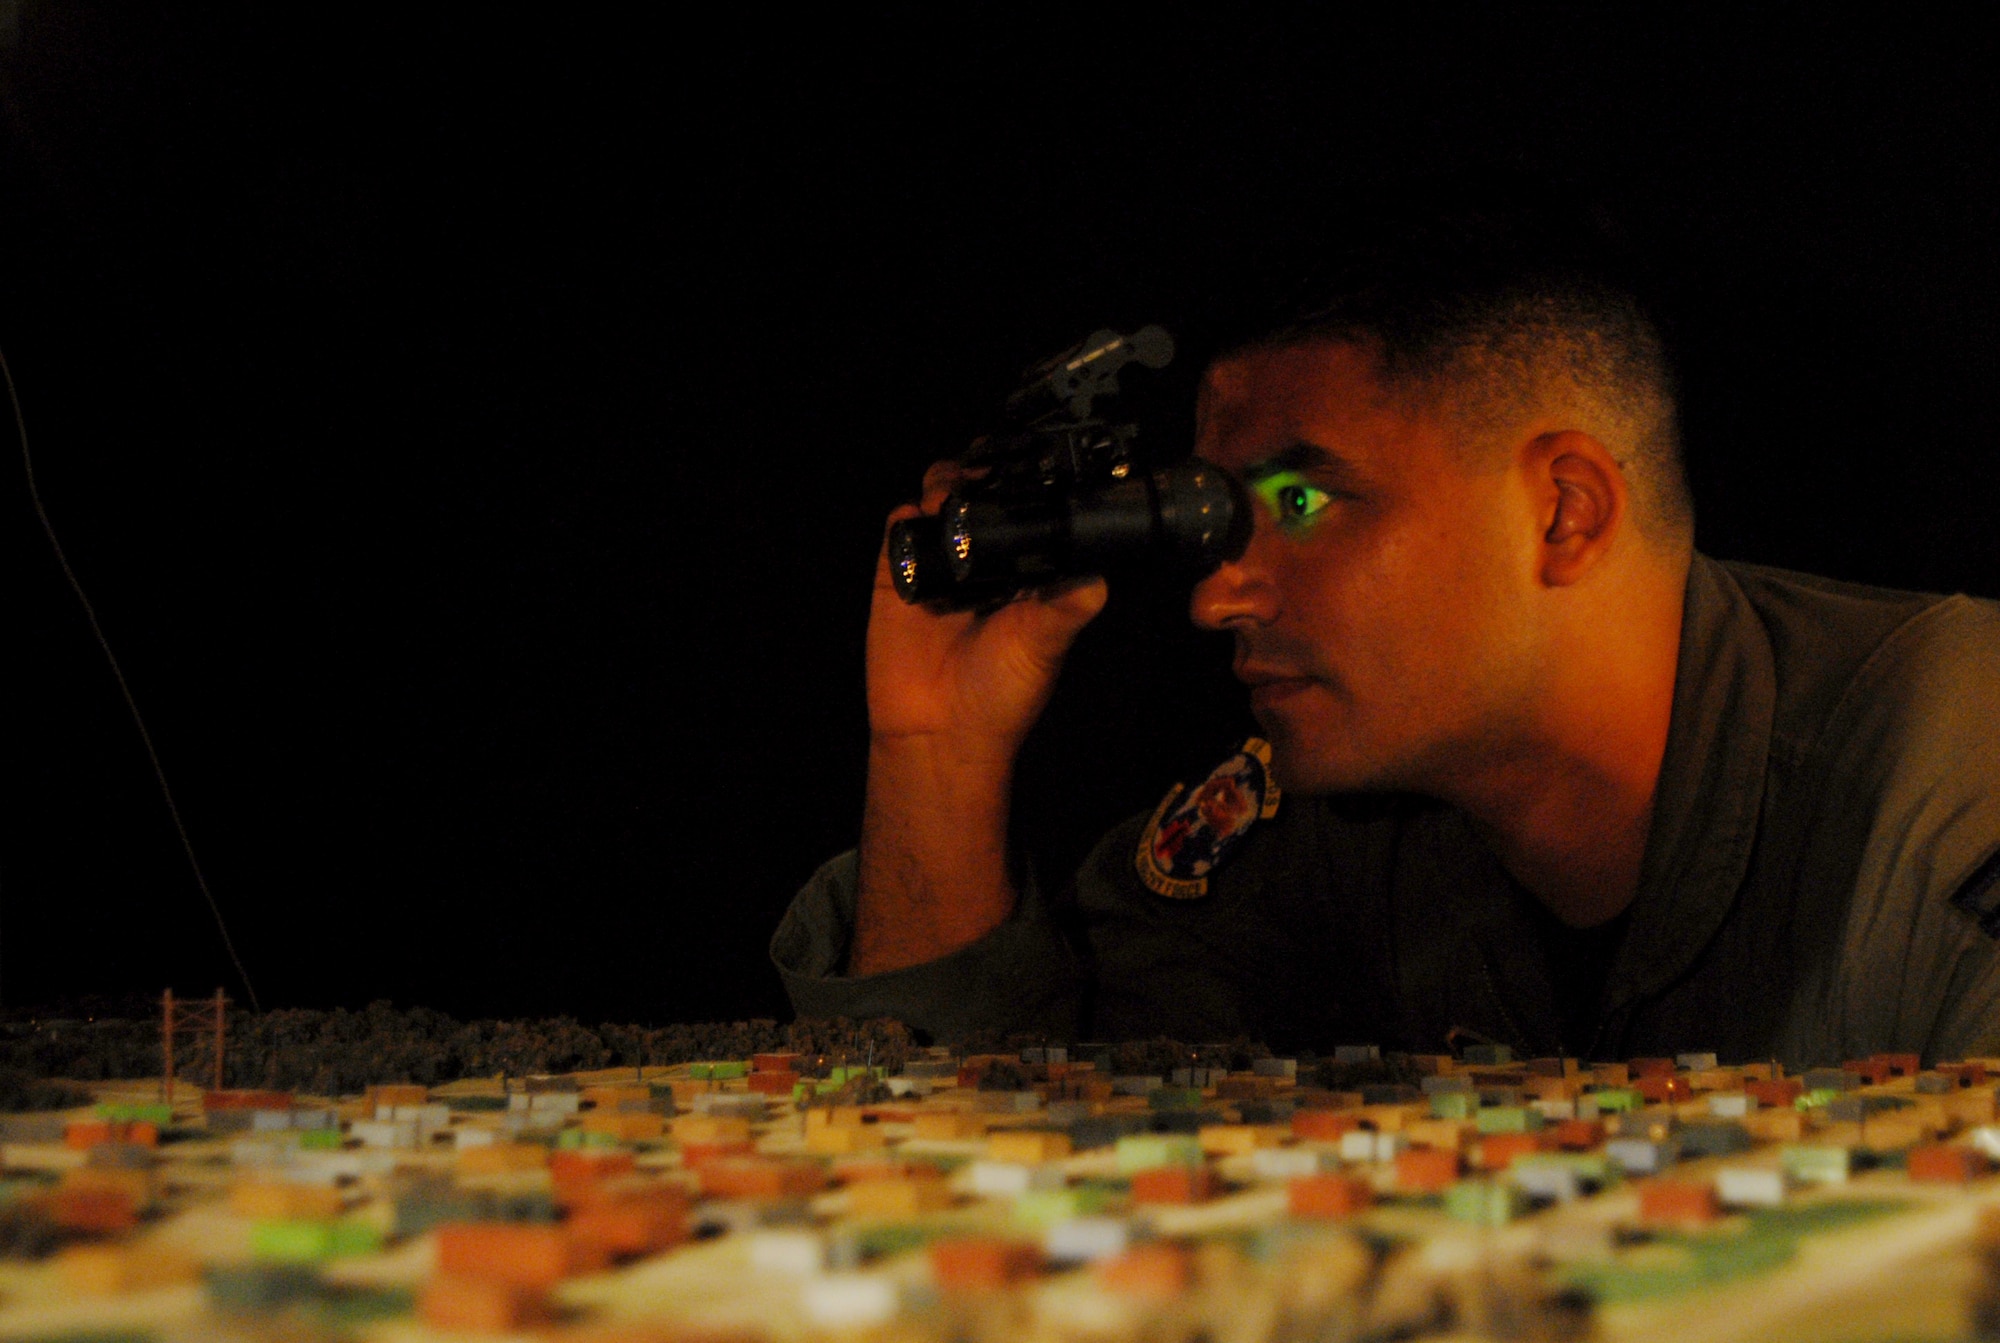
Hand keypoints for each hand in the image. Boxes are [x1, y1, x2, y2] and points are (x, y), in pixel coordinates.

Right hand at [866, 462, 1108, 758]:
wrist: (937, 733)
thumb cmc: (1003, 692)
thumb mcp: (1047, 644)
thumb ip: (1071, 602)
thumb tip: (1101, 570)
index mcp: (1027, 568)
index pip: (1030, 507)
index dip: (1030, 481)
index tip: (1031, 462)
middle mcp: (985, 558)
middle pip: (983, 491)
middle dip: (984, 471)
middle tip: (984, 472)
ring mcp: (939, 562)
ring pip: (941, 497)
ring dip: (946, 483)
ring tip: (951, 497)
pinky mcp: (899, 573)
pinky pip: (899, 528)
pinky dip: (906, 516)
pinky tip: (920, 520)